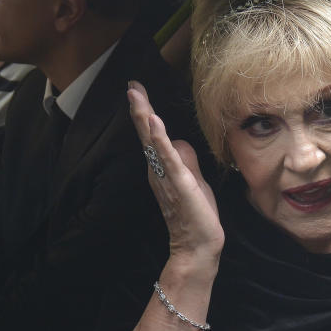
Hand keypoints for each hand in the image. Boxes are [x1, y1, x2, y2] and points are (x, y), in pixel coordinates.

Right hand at [128, 81, 223, 269]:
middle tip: (132, 85)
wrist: (198, 245)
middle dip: (139, 107)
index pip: (153, 134)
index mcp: (163, 167)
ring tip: (136, 96)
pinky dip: (160, 139)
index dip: (145, 112)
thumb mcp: (193, 179)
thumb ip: (185, 159)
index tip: (136, 89)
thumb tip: (179, 142)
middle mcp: (159, 169)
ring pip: (153, 141)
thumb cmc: (197, 214)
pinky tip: (155, 123)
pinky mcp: (179, 182)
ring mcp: (167, 175)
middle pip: (147, 133)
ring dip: (145, 117)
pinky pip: (167, 157)